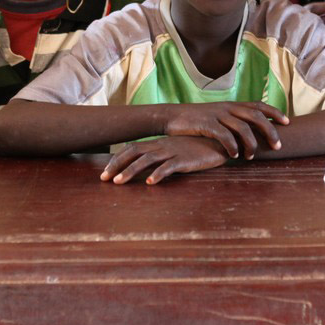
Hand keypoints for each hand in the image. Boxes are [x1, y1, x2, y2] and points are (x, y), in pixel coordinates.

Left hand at [101, 137, 229, 184]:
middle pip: (134, 153)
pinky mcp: (186, 159)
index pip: (131, 149)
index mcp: (158, 144)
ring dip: (131, 171)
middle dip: (117, 165)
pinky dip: (158, 174)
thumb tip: (146, 169)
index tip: (105, 173)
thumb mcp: (176, 151)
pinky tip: (149, 182)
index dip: (116, 160)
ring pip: (147, 160)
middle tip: (104, 179)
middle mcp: (162, 146)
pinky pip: (169, 167)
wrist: (220, 141)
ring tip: (119, 182)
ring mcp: (173, 152)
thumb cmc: (197, 148)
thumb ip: (162, 157)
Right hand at [162, 102, 288, 159]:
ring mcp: (217, 115)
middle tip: (278, 145)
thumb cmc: (197, 120)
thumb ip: (234, 120)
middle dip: (270, 131)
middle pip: (256, 116)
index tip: (288, 121)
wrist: (172, 116)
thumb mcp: (218, 115)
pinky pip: (224, 136)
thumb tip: (251, 130)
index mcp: (232, 105)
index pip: (259, 105)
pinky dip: (232, 147)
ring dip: (251, 144)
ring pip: (242, 128)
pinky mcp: (206, 124)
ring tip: (251, 157)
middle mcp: (228, 108)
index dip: (275, 112)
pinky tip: (234, 156)